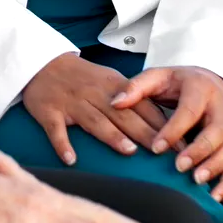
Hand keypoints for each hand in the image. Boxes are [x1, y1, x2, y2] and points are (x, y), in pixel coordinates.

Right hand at [20, 53, 169, 164]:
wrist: (41, 63)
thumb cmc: (82, 78)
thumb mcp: (110, 81)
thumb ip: (134, 102)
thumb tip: (164, 126)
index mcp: (114, 87)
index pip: (143, 107)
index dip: (163, 126)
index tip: (180, 145)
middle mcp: (95, 94)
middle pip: (123, 115)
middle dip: (145, 133)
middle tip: (164, 153)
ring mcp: (71, 103)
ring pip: (94, 120)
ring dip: (111, 135)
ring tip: (128, 151)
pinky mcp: (49, 111)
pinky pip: (56, 130)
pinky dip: (63, 144)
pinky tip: (71, 160)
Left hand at [111, 66, 222, 200]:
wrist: (208, 82)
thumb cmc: (176, 83)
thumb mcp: (157, 77)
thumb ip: (136, 87)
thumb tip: (115, 104)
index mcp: (201, 88)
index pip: (190, 111)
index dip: (175, 130)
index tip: (157, 148)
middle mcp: (221, 107)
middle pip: (217, 131)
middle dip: (199, 150)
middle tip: (179, 167)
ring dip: (216, 166)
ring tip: (195, 181)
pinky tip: (213, 197)